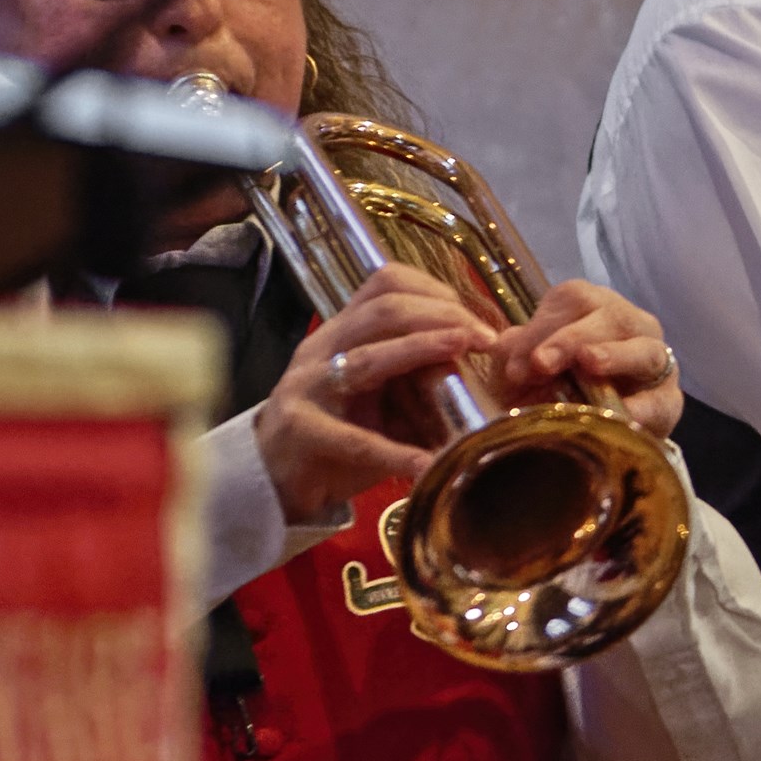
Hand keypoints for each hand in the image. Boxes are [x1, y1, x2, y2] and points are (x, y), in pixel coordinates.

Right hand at [253, 262, 492, 526]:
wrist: (274, 476)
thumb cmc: (337, 428)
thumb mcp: (380, 390)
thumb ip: (419, 371)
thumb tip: (486, 359)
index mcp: (344, 330)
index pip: (386, 283)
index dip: (435, 291)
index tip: (475, 317)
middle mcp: (323, 348)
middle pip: (384, 310)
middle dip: (441, 317)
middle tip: (484, 337)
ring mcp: (307, 387)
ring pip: (368, 359)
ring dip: (421, 351)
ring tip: (463, 354)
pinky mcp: (300, 431)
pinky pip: (354, 438)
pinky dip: (395, 451)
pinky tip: (427, 463)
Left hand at [488, 280, 684, 441]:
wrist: (582, 435)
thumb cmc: (545, 391)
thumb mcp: (520, 373)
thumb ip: (511, 355)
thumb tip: (500, 345)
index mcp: (590, 308)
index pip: (572, 301)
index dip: (542, 328)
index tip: (516, 366)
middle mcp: (628, 325)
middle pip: (609, 316)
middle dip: (571, 339)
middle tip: (541, 363)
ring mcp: (654, 359)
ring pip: (644, 349)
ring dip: (615, 355)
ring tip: (589, 364)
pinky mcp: (668, 400)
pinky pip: (661, 399)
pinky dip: (642, 406)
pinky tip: (623, 414)